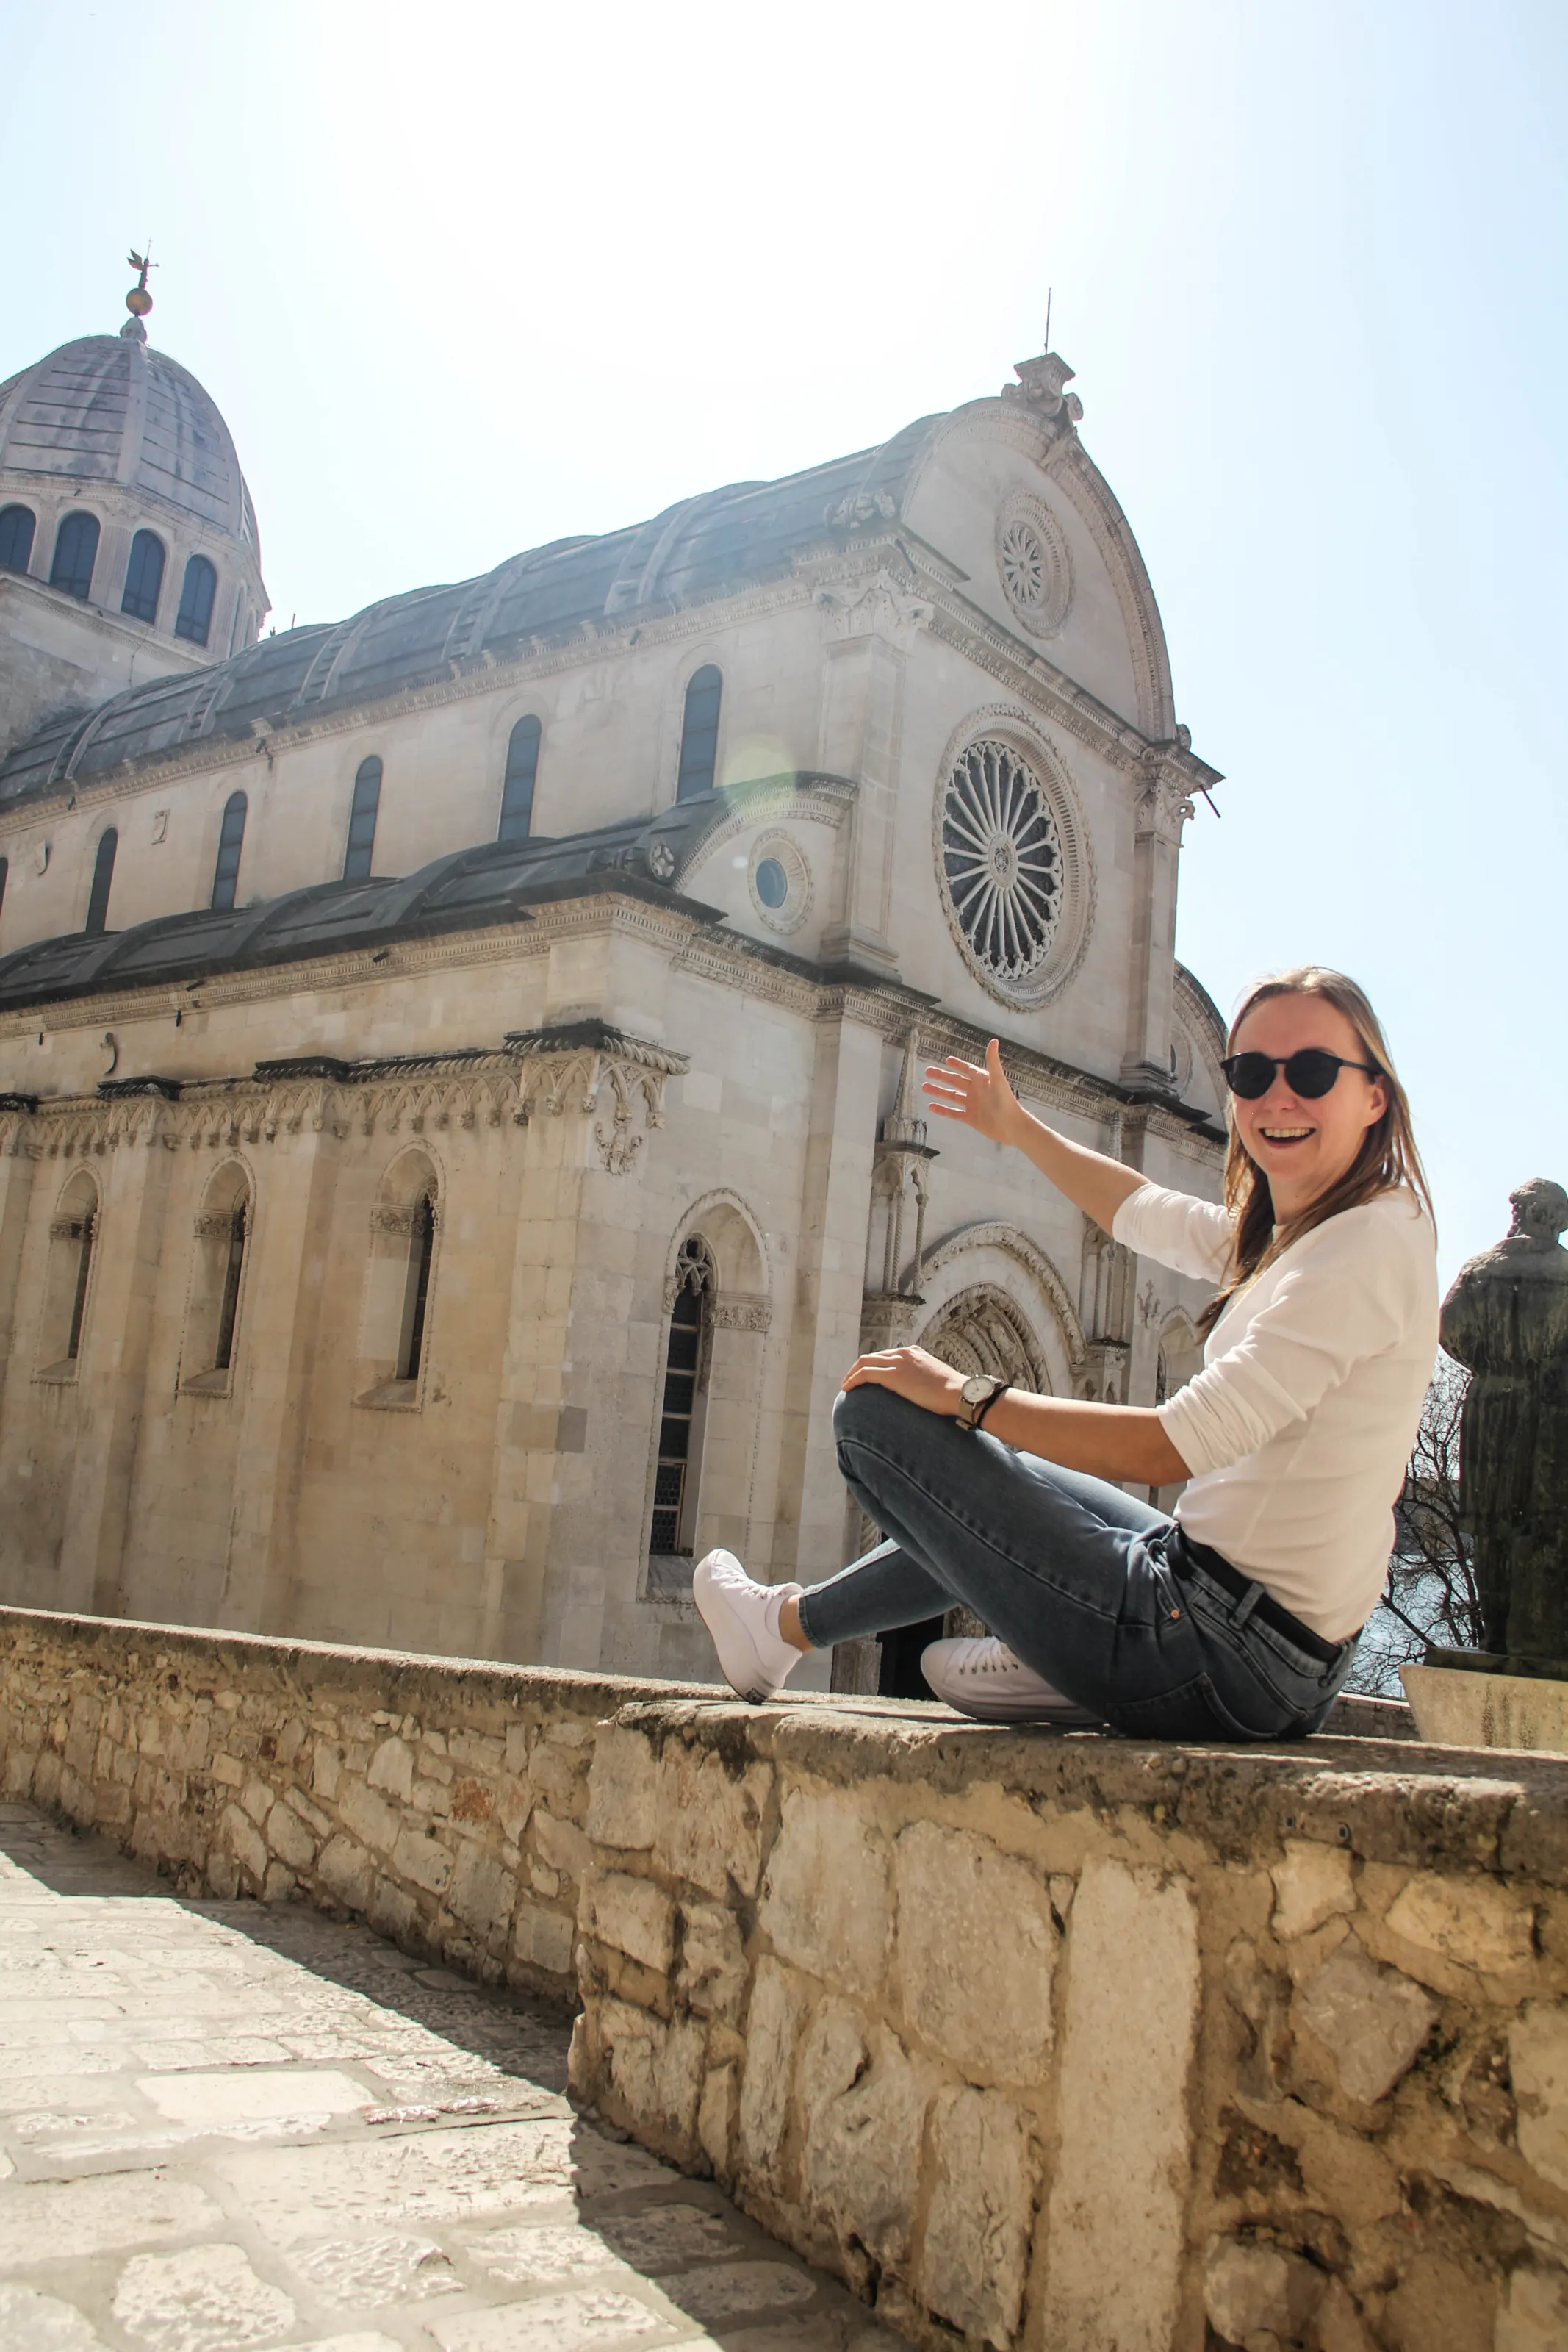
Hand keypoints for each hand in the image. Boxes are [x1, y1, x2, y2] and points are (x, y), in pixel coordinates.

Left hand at [840, 1345, 966, 1415]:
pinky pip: (865, 1374)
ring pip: (865, 1362)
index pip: (887, 1355)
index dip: (874, 1365)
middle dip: (858, 1367)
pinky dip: (853, 1380)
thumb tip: (921, 1392)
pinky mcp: (893, 1376)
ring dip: (852, 1374)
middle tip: (850, 1380)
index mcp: (914, 1352)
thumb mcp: (937, 1380)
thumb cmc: (953, 1393)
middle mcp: (904, 1353)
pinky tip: (847, 1389)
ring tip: (846, 1386)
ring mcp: (898, 1362)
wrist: (959, 1393)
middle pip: (872, 1356)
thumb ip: (924, 1380)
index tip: (866, 1376)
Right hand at [923, 1039, 1022, 1146]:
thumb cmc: (1007, 1102)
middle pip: (955, 1081)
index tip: (947, 1060)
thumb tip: (993, 1041)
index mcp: (982, 1080)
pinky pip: (953, 1113)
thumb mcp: (998, 1079)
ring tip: (924, 1087)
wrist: (1011, 1126)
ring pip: (951, 1096)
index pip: (967, 1069)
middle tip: (927, 1072)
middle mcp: (976, 1091)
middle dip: (941, 1077)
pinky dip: (942, 1110)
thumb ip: (993, 1061)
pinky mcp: (970, 1118)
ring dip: (938, 1092)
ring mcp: (972, 1105)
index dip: (958, 1064)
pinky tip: (931, 1106)